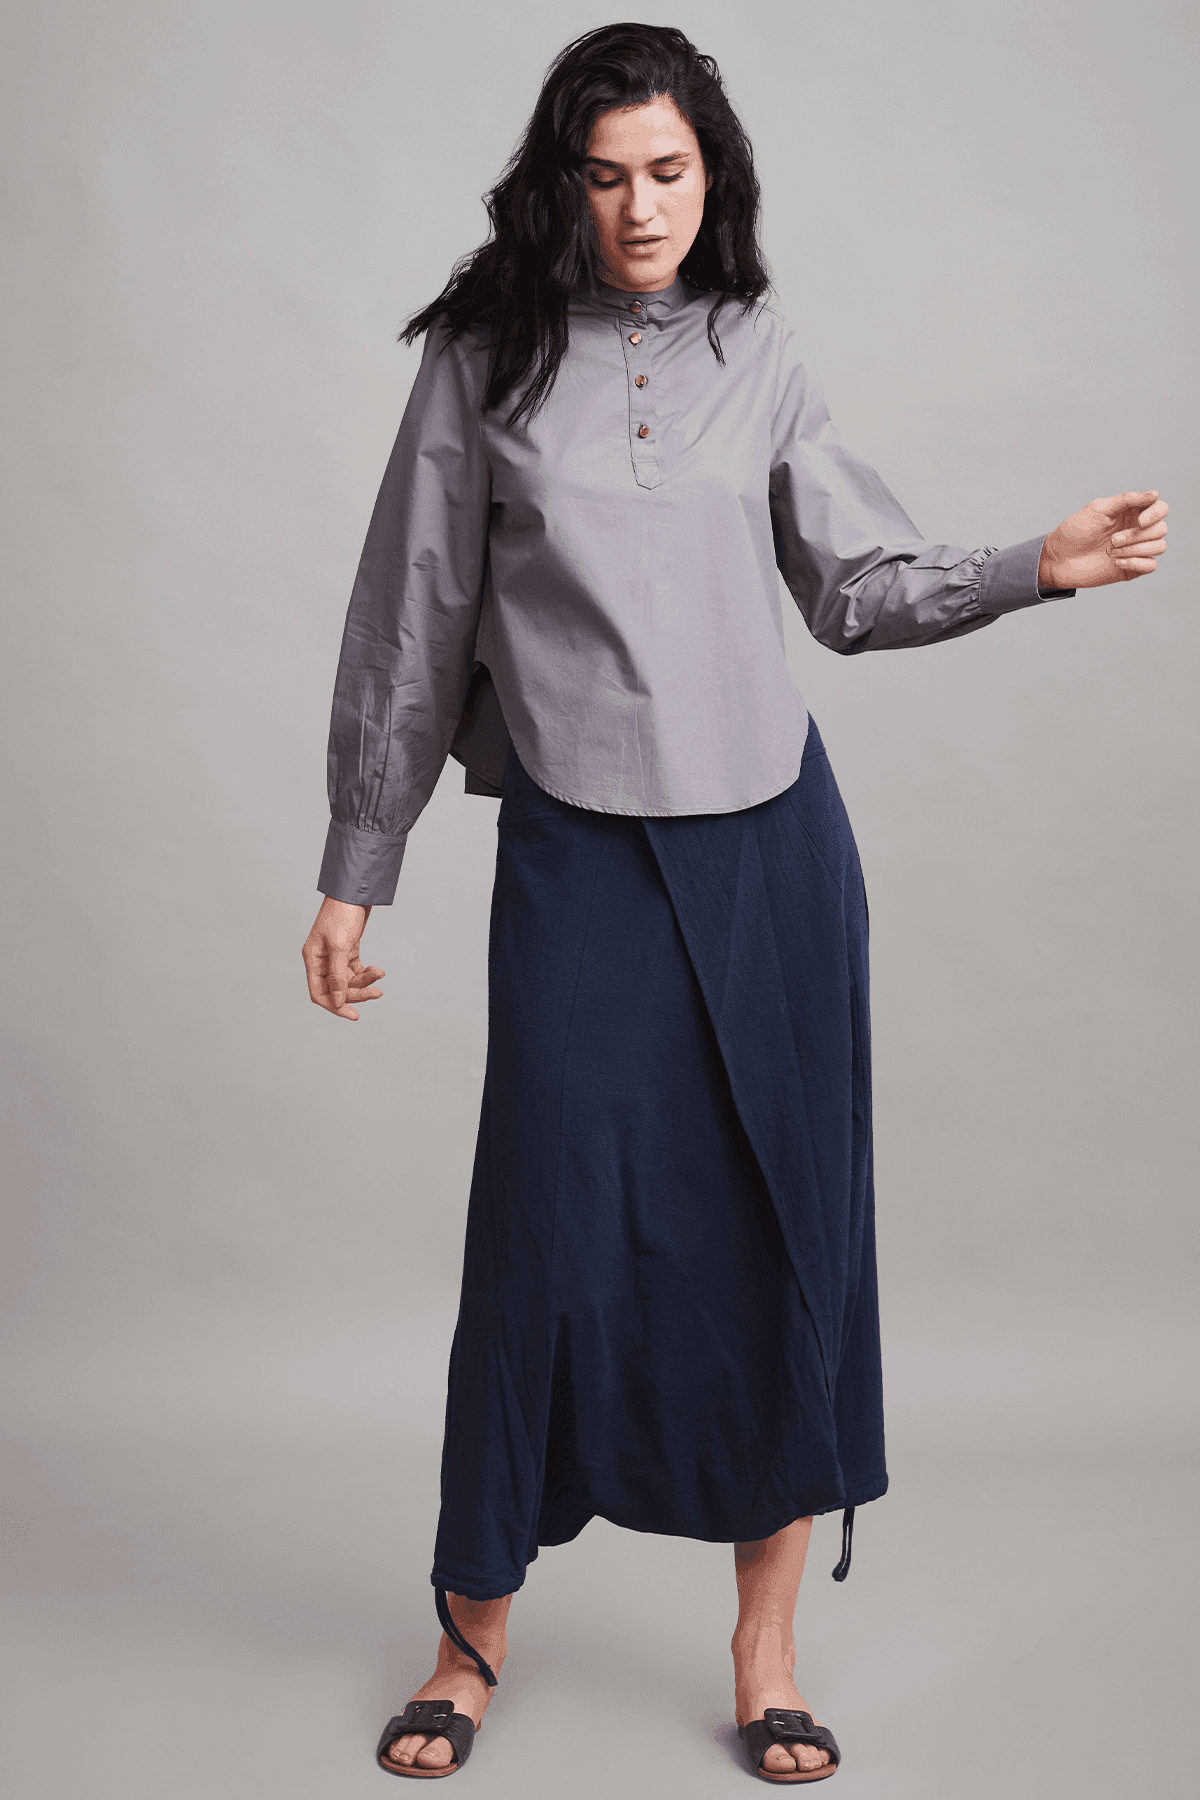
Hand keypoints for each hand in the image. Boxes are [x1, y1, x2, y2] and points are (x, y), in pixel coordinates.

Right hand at [302, 896, 385, 1020]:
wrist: (355, 891)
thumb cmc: (342, 913)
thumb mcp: (340, 946)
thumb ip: (338, 976)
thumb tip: (337, 1001)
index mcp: (312, 959)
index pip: (319, 993)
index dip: (335, 1007)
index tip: (354, 1015)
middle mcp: (321, 960)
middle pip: (337, 989)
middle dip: (357, 992)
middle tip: (377, 993)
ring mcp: (334, 956)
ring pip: (349, 980)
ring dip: (365, 981)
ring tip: (380, 974)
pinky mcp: (347, 951)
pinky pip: (356, 970)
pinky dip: (367, 972)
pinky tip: (378, 970)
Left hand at [1039, 491, 1167, 590]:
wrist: (1059, 559)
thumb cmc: (1075, 531)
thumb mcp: (1099, 509)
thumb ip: (1127, 499)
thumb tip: (1154, 494)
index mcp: (1131, 512)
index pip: (1161, 509)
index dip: (1156, 514)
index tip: (1140, 521)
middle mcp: (1137, 529)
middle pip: (1161, 529)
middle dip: (1137, 536)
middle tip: (1113, 540)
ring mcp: (1136, 549)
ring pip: (1159, 546)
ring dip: (1135, 549)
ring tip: (1111, 552)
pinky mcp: (1132, 568)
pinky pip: (1152, 565)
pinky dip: (1137, 563)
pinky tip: (1117, 562)